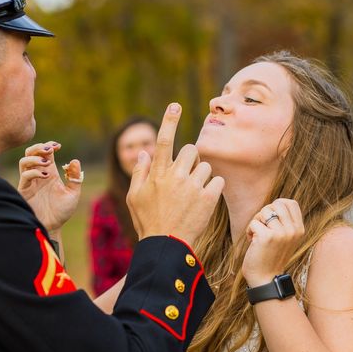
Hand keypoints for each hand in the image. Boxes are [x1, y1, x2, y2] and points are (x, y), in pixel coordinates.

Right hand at [18, 141, 82, 232]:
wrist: (53, 227)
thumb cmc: (62, 211)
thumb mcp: (73, 193)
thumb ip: (75, 178)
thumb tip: (75, 161)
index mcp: (50, 172)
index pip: (45, 153)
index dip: (49, 145)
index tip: (58, 146)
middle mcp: (38, 174)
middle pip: (31, 152)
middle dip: (39, 147)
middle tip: (50, 149)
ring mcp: (30, 182)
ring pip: (24, 161)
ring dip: (35, 157)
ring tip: (47, 162)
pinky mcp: (24, 190)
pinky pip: (25, 176)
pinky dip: (34, 172)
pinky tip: (45, 176)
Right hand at [126, 103, 224, 247]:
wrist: (167, 246)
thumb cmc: (148, 221)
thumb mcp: (134, 197)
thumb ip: (139, 172)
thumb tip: (142, 152)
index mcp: (157, 173)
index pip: (162, 140)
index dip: (169, 121)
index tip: (175, 105)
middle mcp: (176, 176)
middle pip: (191, 149)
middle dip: (191, 159)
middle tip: (186, 175)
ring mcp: (193, 186)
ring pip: (206, 166)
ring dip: (202, 175)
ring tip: (193, 193)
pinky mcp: (209, 198)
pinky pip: (218, 180)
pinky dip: (213, 188)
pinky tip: (204, 200)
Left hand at [242, 199, 304, 286]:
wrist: (266, 278)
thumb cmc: (271, 255)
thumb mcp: (285, 237)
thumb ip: (285, 221)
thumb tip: (277, 203)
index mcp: (300, 229)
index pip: (291, 203)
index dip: (277, 205)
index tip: (271, 218)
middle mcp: (293, 230)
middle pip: (276, 204)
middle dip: (265, 212)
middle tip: (263, 226)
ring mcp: (281, 233)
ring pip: (264, 211)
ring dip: (256, 221)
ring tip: (258, 234)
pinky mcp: (267, 237)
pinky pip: (253, 222)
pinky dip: (249, 231)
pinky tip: (252, 242)